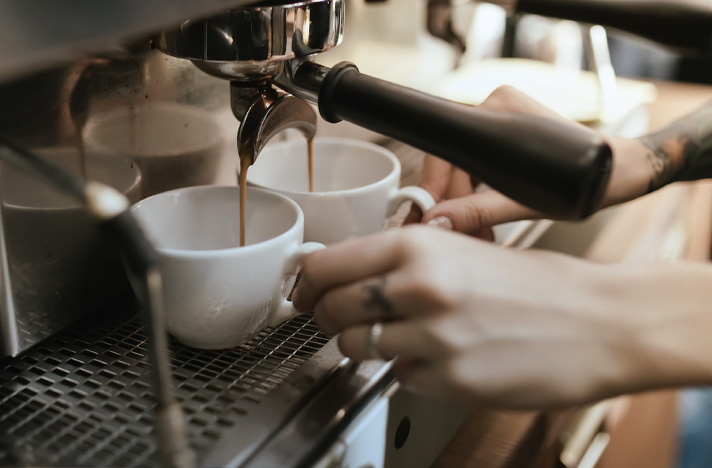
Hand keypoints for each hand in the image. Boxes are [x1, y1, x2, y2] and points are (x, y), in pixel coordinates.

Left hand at [293, 225, 660, 408]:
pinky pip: (400, 377)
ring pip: (356, 347)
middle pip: (331, 310)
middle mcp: (419, 288)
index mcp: (419, 245)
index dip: (306, 283)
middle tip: (339, 319)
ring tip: (397, 335)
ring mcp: (432, 338)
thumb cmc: (537, 282)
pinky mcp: (449, 380)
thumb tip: (353, 273)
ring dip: (366, 344)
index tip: (303, 292)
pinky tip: (441, 356)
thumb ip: (405, 259)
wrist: (597, 321)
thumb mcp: (464, 247)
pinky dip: (409, 369)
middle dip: (328, 318)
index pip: (326, 265)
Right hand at [407, 86, 650, 235]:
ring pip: (464, 169)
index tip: (425, 216)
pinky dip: (478, 194)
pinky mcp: (508, 136)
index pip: (445, 152)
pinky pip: (478, 166)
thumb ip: (479, 212)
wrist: (621, 173)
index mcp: (498, 110)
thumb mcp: (527, 204)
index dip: (432, 188)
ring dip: (466, 204)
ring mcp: (502, 121)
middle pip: (453, 165)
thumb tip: (438, 222)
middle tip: (461, 236)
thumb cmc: (588, 181)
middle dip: (455, 205)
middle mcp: (496, 109)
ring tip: (479, 234)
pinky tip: (486, 218)